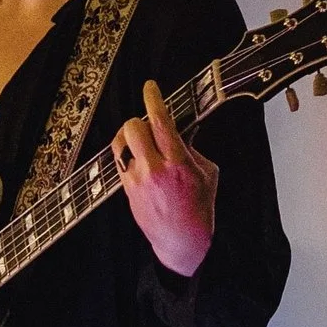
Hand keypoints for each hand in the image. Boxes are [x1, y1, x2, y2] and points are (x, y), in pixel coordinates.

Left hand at [115, 79, 218, 275]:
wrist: (181, 239)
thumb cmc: (198, 207)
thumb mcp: (207, 173)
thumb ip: (192, 149)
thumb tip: (181, 130)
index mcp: (178, 162)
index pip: (161, 122)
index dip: (153, 100)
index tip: (150, 87)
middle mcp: (154, 169)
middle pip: (133, 127)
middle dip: (139, 119)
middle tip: (149, 123)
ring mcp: (136, 179)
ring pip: (121, 142)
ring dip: (130, 135)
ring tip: (142, 141)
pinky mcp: (125, 188)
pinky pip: (119, 160)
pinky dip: (127, 153)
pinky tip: (138, 158)